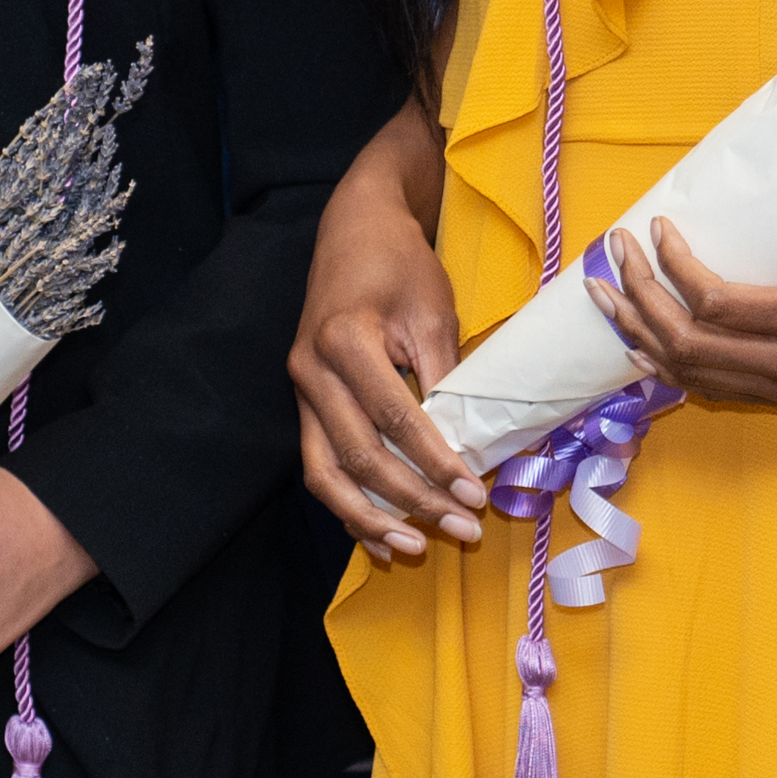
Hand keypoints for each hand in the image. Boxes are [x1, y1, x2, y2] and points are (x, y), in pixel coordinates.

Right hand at [292, 174, 483, 561]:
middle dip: (412, 501)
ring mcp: (300, 389)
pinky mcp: (304, 401)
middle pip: (358, 456)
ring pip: (324, 473)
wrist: (354, 229)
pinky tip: (379, 535)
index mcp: (344, 341)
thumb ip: (443, 380)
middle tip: (461, 528)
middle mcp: (310, 371)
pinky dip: (348, 505)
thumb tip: (467, 449)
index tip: (476, 495)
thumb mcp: (433, 313)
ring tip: (413, 548)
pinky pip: (320, 465)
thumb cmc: (400, 264)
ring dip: (370, 517)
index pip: (394, 419)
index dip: (436, 464)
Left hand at [589, 219, 776, 411]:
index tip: (656, 228)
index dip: (672, 268)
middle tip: (612, 257)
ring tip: (605, 298)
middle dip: (637, 300)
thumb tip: (737, 205)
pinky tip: (645, 340)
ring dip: (641, 337)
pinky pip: (716, 388)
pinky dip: (672, 364)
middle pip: (688, 345)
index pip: (715, 304)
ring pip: (692, 375)